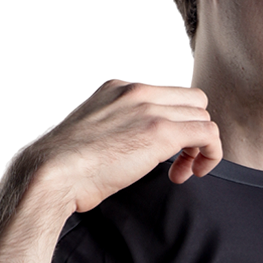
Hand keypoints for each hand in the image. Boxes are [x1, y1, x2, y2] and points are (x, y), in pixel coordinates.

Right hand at [23, 79, 221, 213]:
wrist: (51, 174)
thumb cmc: (65, 168)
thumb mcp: (94, 135)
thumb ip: (117, 131)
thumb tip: (130, 149)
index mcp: (119, 89)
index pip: (168, 95)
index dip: (177, 123)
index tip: (166, 152)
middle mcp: (136, 91)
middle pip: (193, 101)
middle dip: (194, 132)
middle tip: (180, 163)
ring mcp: (149, 109)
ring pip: (203, 116)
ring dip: (200, 147)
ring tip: (182, 172)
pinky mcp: (160, 132)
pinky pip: (208, 134)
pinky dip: (210, 154)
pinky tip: (191, 173)